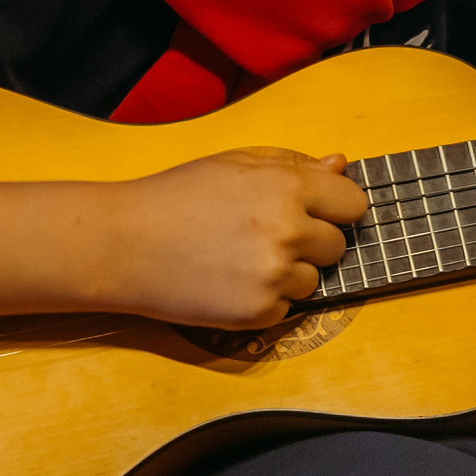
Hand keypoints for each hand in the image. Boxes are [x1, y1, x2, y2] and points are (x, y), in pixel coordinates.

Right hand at [106, 148, 368, 328]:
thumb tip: (341, 164)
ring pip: (314, 279)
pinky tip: (228, 282)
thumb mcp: (234, 165)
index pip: (353, 203)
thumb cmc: (176, 197)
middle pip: (337, 245)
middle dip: (311, 243)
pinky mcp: (257, 311)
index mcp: (287, 186)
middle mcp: (288, 230)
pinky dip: (264, 300)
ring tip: (239, 259)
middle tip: (265, 237)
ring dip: (288, 274)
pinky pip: (285, 308)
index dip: (336, 209)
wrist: (121, 245)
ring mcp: (274, 274)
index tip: (318, 213)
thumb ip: (293, 165)